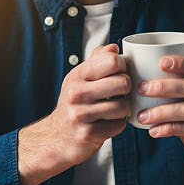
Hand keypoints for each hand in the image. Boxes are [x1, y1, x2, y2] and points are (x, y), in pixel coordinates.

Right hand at [17, 44, 130, 184]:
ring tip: (114, 109)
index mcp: (77, 75)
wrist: (56, 137)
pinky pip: (119, 125)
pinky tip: (108, 123)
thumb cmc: (74, 104)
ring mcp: (81, 114)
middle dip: (126, 89)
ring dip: (123, 109)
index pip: (112, 61)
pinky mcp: (88, 134)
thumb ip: (97, 60)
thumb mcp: (80, 78)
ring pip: (123, 106)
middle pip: (123, 82)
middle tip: (119, 93)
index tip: (118, 74)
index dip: (122, 66)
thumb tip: (114, 47)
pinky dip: (118, 125)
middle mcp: (76, 93)